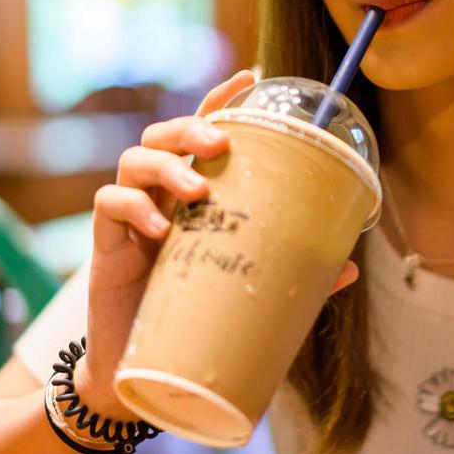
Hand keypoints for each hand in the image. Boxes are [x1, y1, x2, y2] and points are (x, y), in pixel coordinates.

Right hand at [79, 69, 359, 403]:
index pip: (203, 133)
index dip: (221, 101)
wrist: (142, 376)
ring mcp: (129, 217)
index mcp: (194, 195)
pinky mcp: (104, 245)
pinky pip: (108, 204)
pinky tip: (161, 229)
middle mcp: (160, 196)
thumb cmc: (196, 321)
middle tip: (220, 144)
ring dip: (167, 165)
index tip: (250, 77)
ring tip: (197, 190)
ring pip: (134, 160)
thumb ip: (292, 276)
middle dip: (190, 126)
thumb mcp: (248, 292)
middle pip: (164, 134)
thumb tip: (348, 266)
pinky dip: (133, 207)